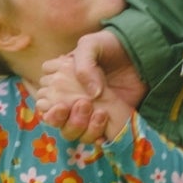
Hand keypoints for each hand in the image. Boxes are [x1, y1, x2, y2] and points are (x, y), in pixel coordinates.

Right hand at [38, 29, 143, 143]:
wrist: (137, 51)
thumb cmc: (109, 46)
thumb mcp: (90, 45)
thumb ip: (83, 65)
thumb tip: (92, 95)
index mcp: (61, 83)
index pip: (44, 102)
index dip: (48, 108)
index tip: (61, 106)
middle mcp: (71, 100)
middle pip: (58, 121)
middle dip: (63, 120)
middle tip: (83, 105)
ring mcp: (89, 112)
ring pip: (73, 132)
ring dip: (81, 127)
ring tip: (100, 112)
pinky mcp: (107, 120)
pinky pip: (96, 137)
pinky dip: (98, 136)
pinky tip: (106, 127)